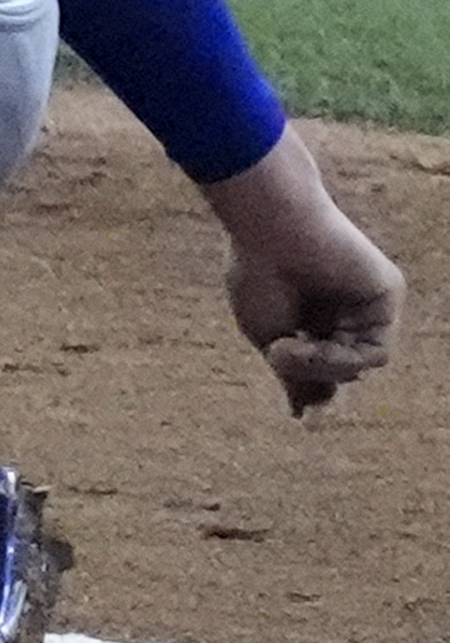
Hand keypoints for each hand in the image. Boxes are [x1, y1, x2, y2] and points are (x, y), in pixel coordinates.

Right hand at [203, 132, 405, 415]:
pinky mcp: (386, 297)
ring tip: (283, 349)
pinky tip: (306, 340)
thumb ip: (295, 374)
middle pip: (342, 370)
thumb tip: (303, 415)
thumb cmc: (257, 275)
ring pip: (359, 366)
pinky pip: (376, 352)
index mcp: (315, 318)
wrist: (269, 227)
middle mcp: (346, 312)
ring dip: (321, 367)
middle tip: (280, 356)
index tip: (300, 416)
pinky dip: (340, 358)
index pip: (324, 365)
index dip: (310, 386)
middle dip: (310, 373)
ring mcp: (367, 305)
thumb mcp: (270, 338)